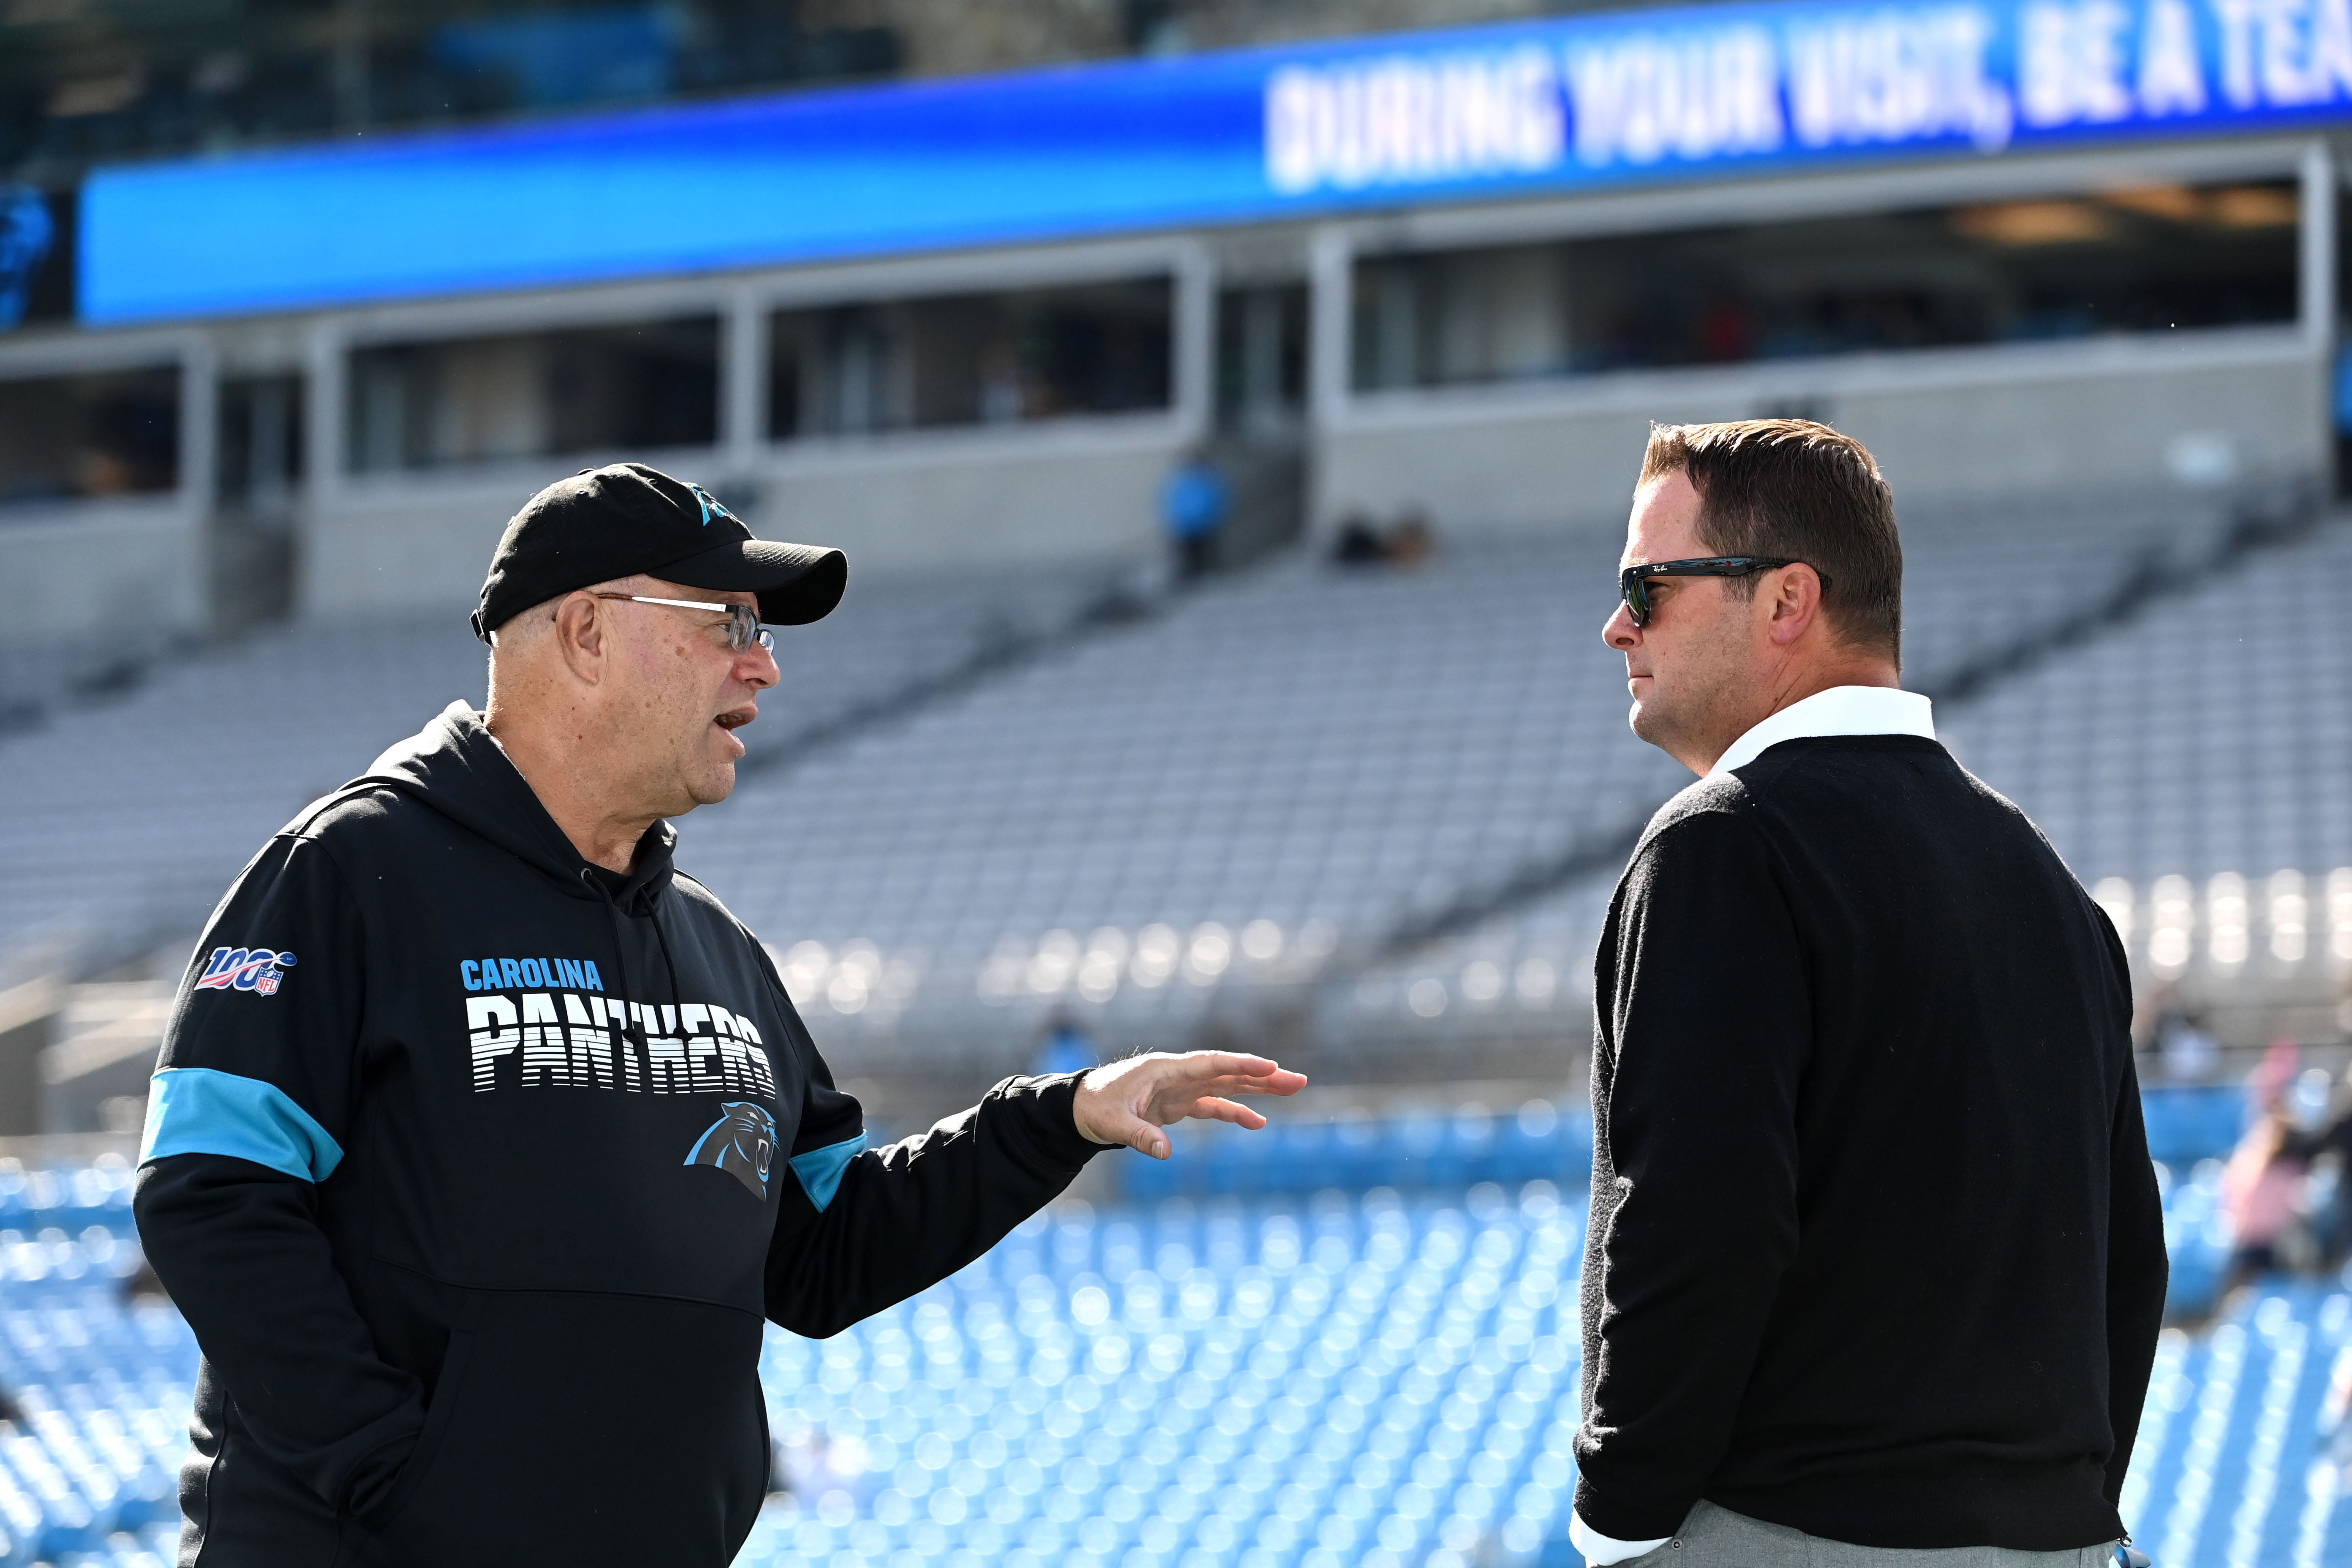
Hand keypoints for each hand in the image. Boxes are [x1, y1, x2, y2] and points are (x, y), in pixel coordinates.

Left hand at [1071, 1051, 1307, 1159]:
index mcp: (1165, 1070)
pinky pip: (1214, 1105)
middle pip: (1229, 1072)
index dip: (1241, 1064)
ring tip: (1291, 1090)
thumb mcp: (1112, 1123)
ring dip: (1258, 1089)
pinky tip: (1258, 1122)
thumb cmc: (1095, 1107)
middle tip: (1298, 1081)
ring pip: (1227, 1085)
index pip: (1211, 1064)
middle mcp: (1179, 1074)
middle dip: (1263, 1076)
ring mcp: (1182, 1088)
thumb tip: (1165, 1153)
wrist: (1081, 1107)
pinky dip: (1235, 1112)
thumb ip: (1139, 1136)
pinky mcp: (1180, 1104)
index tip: (1269, 1066)